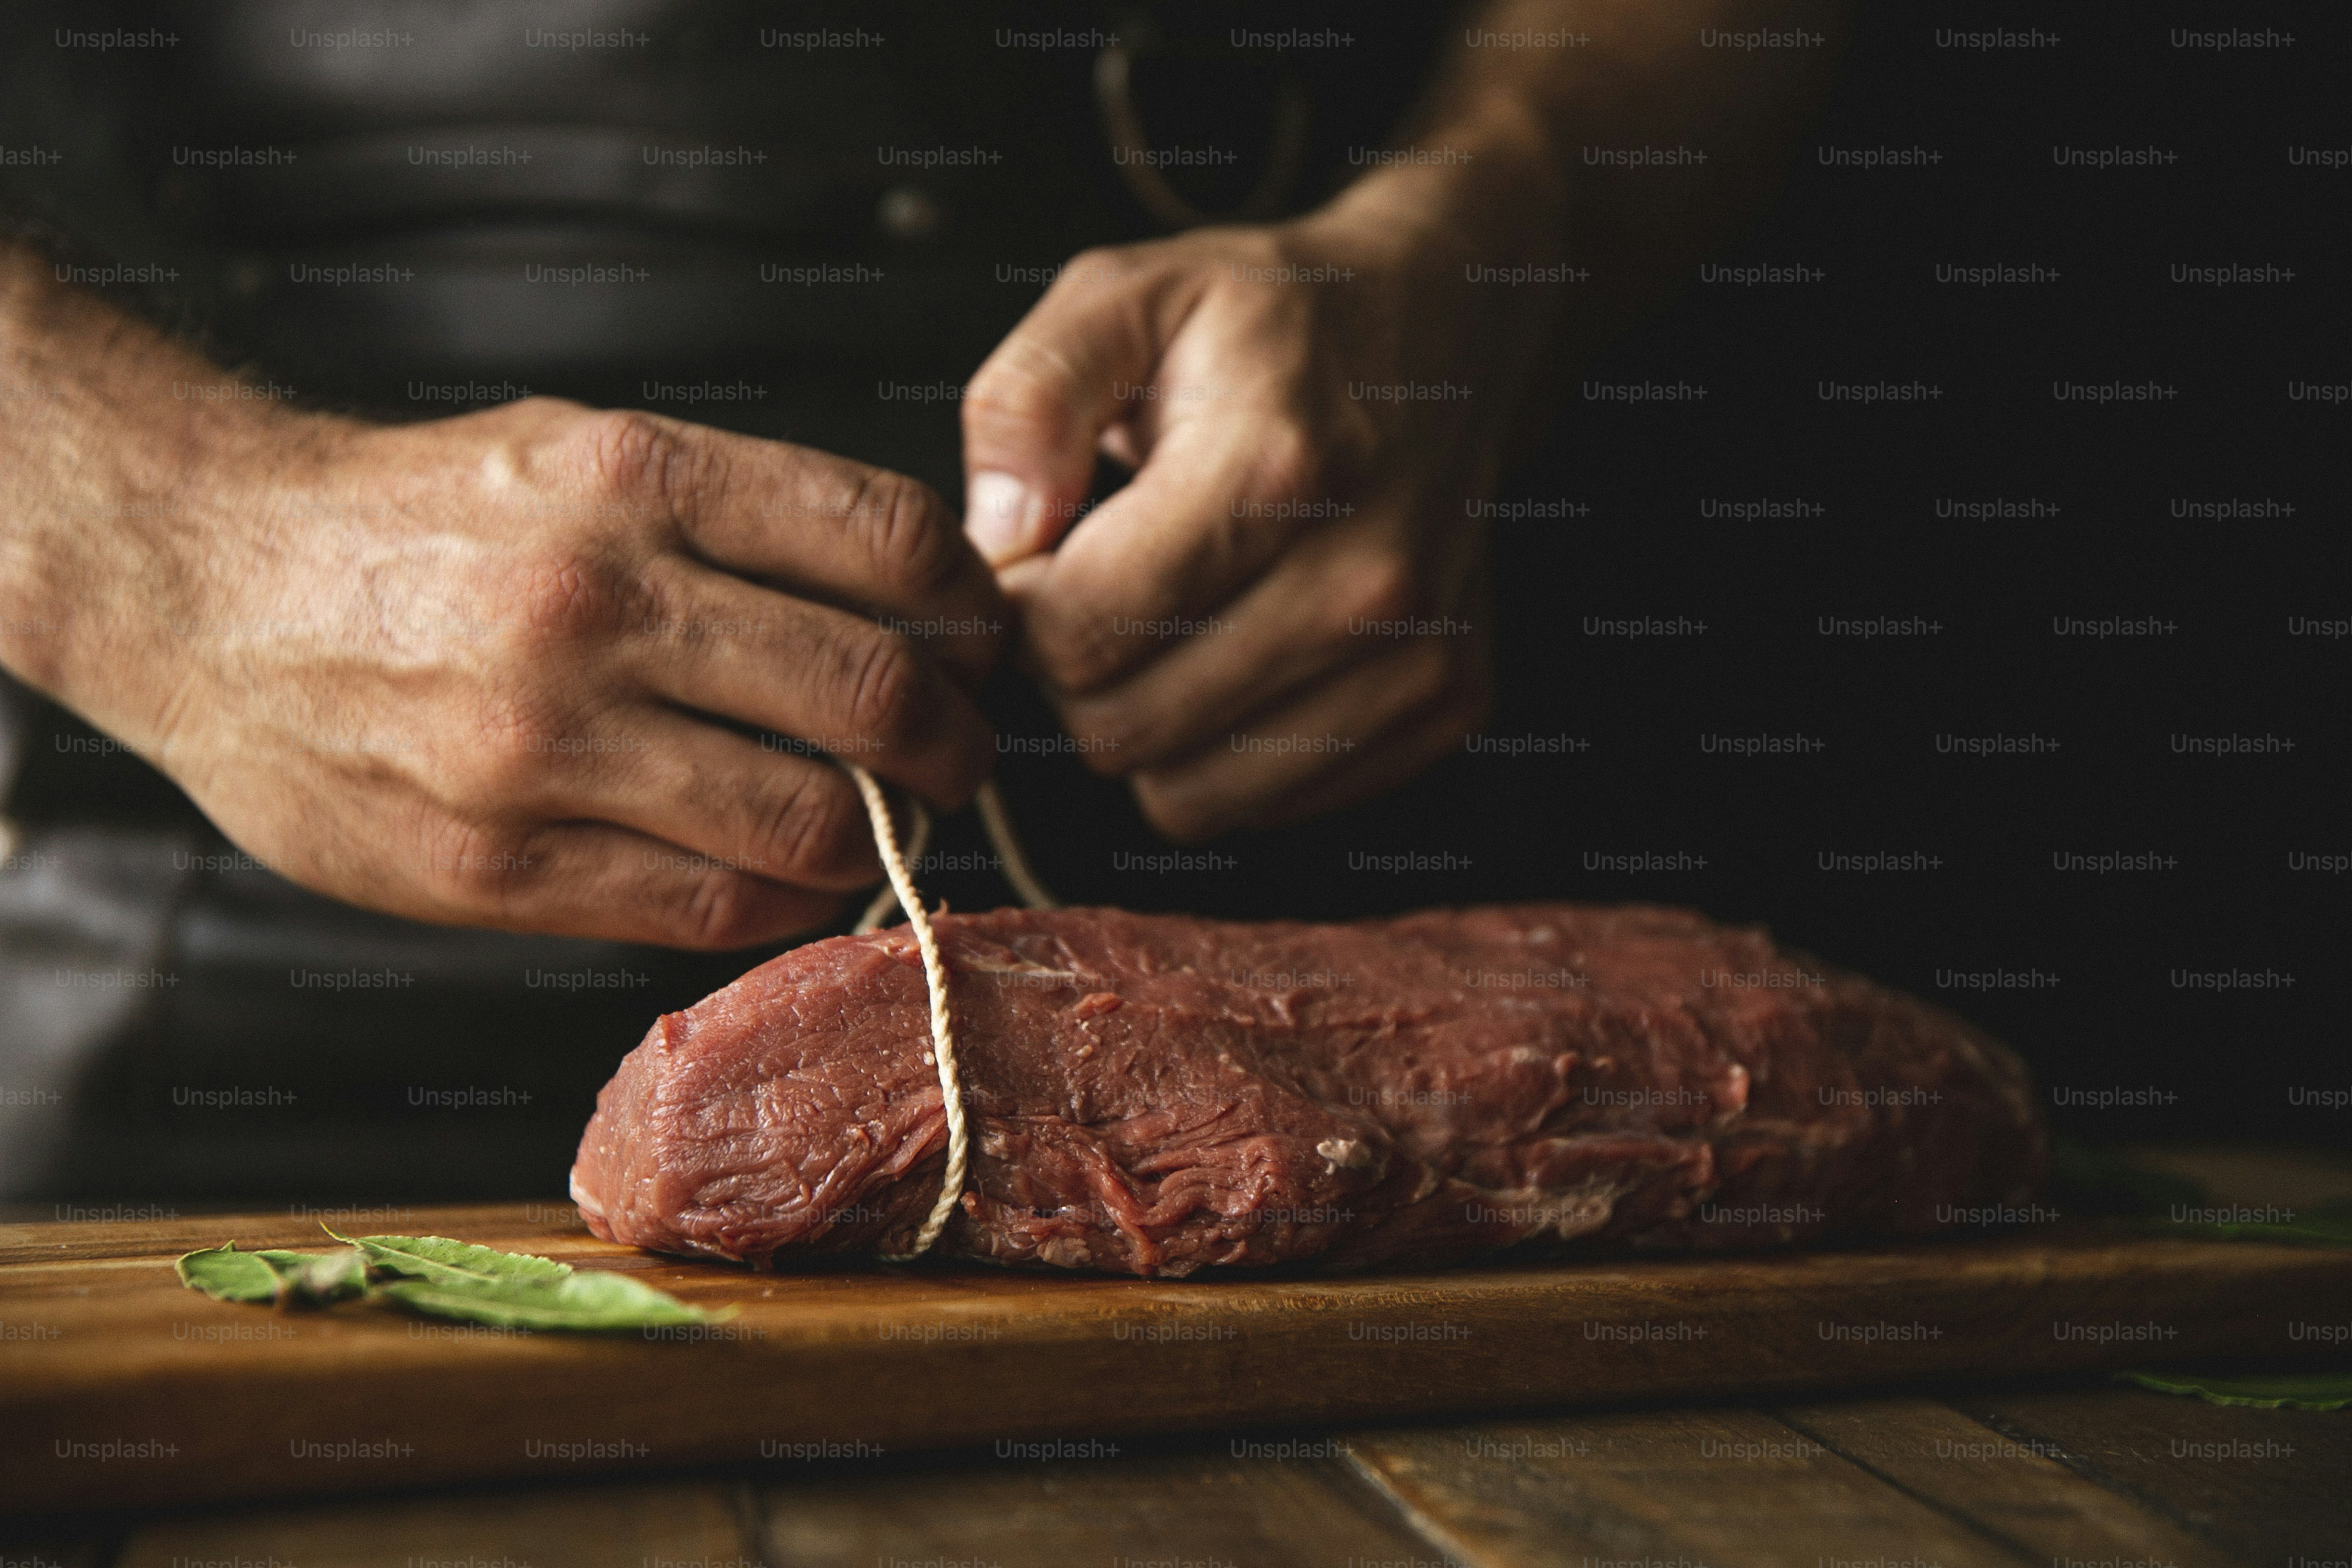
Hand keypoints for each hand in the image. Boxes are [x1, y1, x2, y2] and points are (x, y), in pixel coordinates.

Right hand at [11, 394, 1005, 947]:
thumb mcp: (579, 449)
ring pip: (809, 821)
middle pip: (874, 692)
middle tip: (958, 754)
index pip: (890, 542)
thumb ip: (738, 518)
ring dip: (883, 835)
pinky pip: (710, 906)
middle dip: (954, 740)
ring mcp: (542, 744)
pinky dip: (785, 900)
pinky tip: (789, 875)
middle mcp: (595, 603)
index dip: (972, 608)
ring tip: (881, 822)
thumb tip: (912, 599)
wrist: (202, 582)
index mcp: (632, 477)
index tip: (978, 642)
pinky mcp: (493, 864)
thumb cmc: (416, 518)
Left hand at [959, 166, 1560, 840]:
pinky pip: (1264, 806)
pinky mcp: (1447, 708)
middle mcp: (1368, 582)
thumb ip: (1027, 404)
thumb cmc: (1267, 321)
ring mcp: (1420, 658)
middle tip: (1109, 587)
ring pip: (1186, 797)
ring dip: (1149, 724)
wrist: (1444, 329)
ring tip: (1178, 618)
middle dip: (1080, 673)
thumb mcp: (1121, 297)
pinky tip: (1248, 649)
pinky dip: (1227, 751)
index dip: (1025, 607)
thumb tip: (996, 548)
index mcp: (1280, 470)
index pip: (1078, 634)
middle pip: (1122, 730)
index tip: (1047, 557)